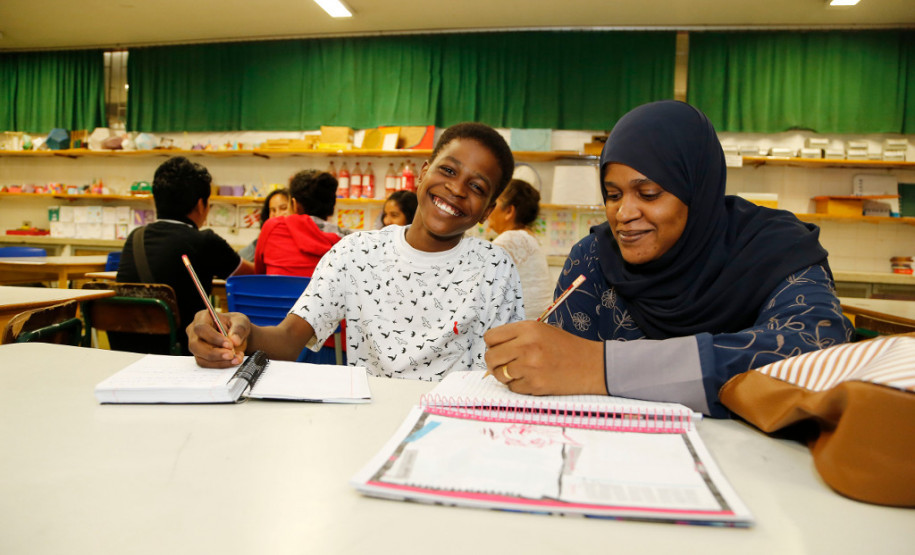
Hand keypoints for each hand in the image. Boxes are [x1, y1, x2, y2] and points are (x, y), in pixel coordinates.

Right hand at [186, 309, 249, 367]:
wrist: (237, 335)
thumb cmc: (236, 325)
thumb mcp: (241, 322)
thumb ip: (239, 329)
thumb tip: (234, 341)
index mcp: (202, 317)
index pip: (202, 328)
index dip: (214, 338)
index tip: (229, 344)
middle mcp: (194, 331)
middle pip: (196, 345)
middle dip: (215, 353)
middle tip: (231, 355)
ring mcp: (195, 345)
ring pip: (200, 358)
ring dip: (219, 361)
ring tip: (236, 359)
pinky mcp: (200, 356)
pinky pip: (206, 364)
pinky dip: (220, 365)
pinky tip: (233, 361)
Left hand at [483, 320, 606, 395]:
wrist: (592, 366)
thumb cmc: (566, 348)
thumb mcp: (542, 331)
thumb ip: (517, 337)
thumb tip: (492, 349)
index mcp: (528, 328)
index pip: (491, 337)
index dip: (492, 345)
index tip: (498, 349)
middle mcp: (526, 346)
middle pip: (491, 357)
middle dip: (494, 362)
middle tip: (504, 364)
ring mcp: (530, 367)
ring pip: (499, 374)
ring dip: (505, 375)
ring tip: (520, 371)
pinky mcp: (534, 385)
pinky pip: (512, 388)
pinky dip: (518, 386)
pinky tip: (532, 379)